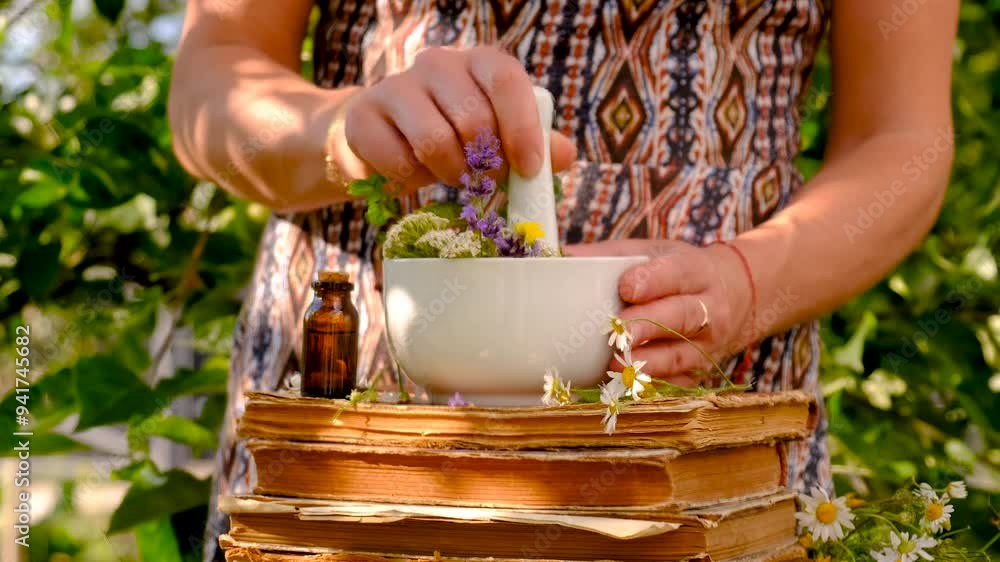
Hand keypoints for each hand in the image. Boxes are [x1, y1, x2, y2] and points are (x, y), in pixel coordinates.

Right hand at [337, 46, 576, 190]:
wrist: (382, 140)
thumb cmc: (452, 137)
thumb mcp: (498, 138)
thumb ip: (535, 144)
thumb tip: (565, 155)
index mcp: (478, 63)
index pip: (506, 80)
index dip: (522, 127)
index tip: (528, 169)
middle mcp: (437, 64)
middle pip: (473, 118)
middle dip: (485, 163)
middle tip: (486, 181)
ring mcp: (396, 86)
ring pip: (435, 141)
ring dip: (450, 174)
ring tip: (451, 177)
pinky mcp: (363, 117)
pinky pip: (397, 161)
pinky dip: (411, 181)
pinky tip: (411, 173)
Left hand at [564, 239, 752, 384]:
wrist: (739, 295)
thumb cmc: (680, 273)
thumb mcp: (656, 252)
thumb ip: (612, 255)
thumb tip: (562, 256)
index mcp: (696, 271)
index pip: (677, 273)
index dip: (653, 280)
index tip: (626, 286)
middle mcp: (709, 309)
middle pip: (681, 316)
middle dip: (648, 325)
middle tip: (617, 331)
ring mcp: (708, 345)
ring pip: (680, 355)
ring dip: (648, 363)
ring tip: (617, 364)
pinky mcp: (701, 373)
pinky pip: (680, 385)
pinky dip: (655, 389)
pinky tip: (630, 390)